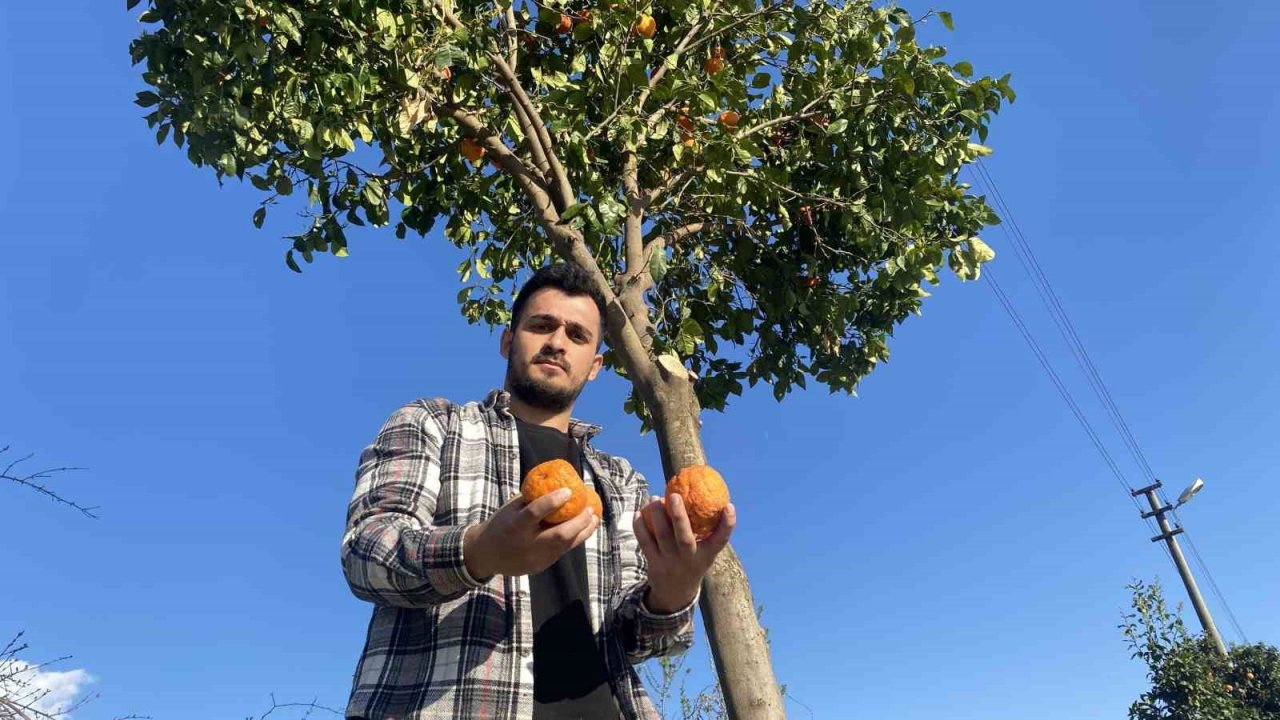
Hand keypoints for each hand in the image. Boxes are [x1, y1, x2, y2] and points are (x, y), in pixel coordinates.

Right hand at [464, 488, 598, 578]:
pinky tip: (584, 529)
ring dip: (584, 531)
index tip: (569, 490)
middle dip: (579, 521)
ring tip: (594, 517)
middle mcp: (527, 544)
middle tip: (590, 508)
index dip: (553, 501)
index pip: (535, 512)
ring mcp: (535, 558)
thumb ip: (531, 500)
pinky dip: (575, 539)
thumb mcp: (510, 509)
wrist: (485, 555)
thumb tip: (555, 483)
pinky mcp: (541, 566)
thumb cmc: (500, 524)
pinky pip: (562, 552)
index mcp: (515, 525)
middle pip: (559, 535)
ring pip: (566, 545)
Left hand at [635, 494, 735, 613]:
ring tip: (654, 497)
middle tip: (674, 495)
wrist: (675, 593)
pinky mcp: (654, 563)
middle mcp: (689, 558)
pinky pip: (645, 542)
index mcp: (706, 554)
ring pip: (661, 536)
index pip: (721, 539)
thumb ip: (708, 528)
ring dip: (656, 515)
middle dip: (679, 516)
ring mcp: (670, 562)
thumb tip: (707, 494)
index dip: (728, 524)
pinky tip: (639, 511)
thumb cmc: (693, 560)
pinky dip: (640, 526)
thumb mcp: (706, 550)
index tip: (729, 506)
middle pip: (684, 537)